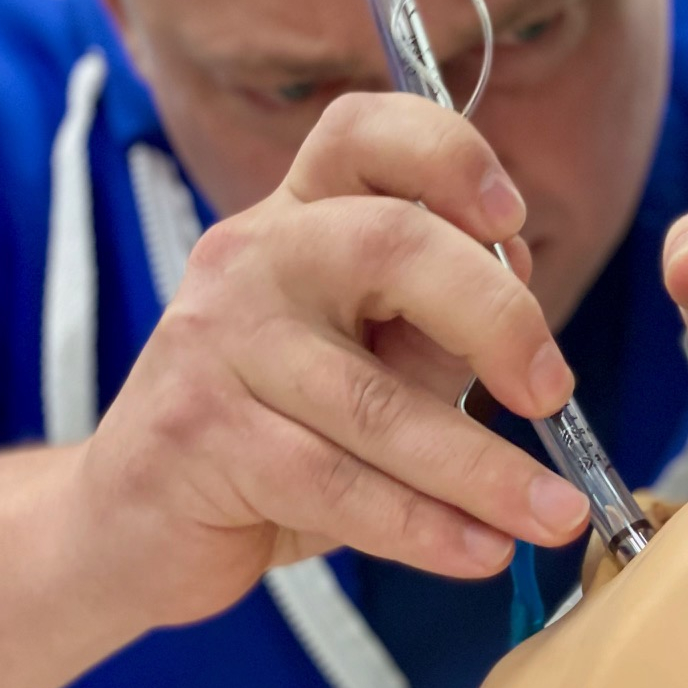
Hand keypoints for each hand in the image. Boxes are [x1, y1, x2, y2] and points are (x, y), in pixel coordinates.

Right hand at [72, 92, 591, 625]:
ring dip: (484, 469)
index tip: (514, 221)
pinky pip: (335, 483)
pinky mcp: (198, 434)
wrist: (132, 519)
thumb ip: (439, 329)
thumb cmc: (277, 431)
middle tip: (554, 392)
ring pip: (375, 401)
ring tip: (555, 515)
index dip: (449, 156)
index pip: (364, 134)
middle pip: (390, 244)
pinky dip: (423, 529)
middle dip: (496, 318)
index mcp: (299, 216)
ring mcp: (215, 341)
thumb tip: (528, 316)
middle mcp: (251, 256)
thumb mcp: (370, 363)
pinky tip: (480, 553)